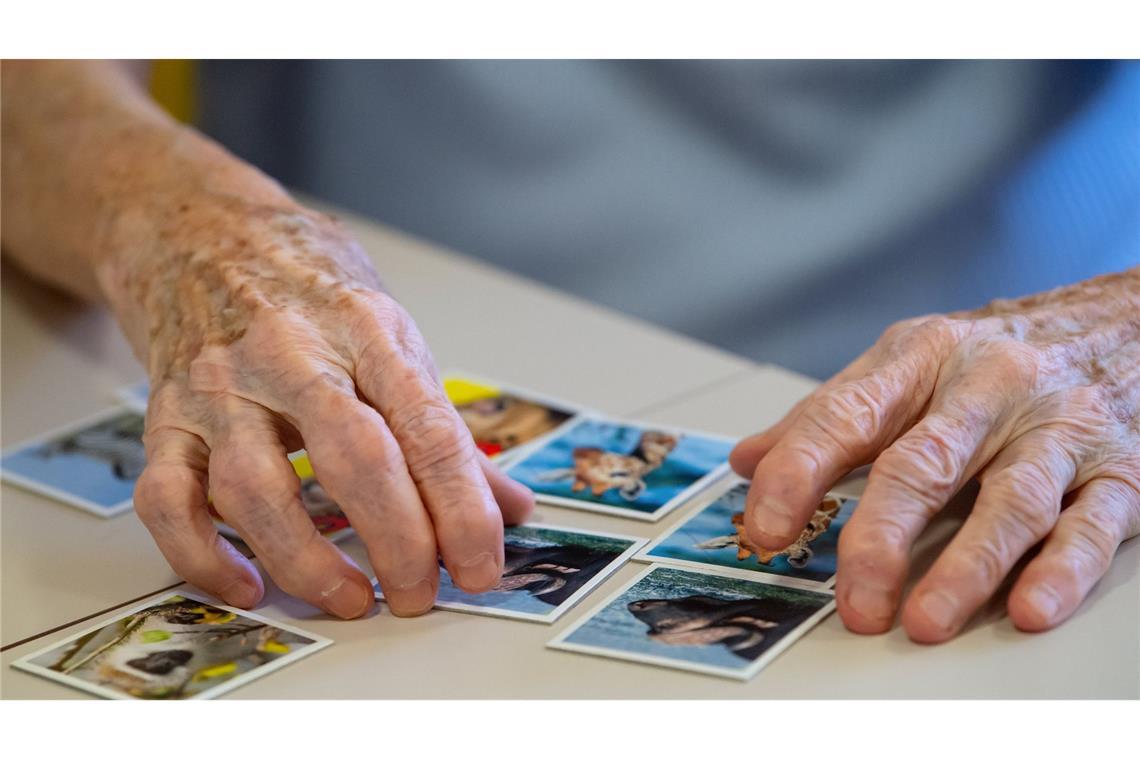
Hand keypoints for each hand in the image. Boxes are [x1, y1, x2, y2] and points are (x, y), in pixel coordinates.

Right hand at [118, 193, 533, 617]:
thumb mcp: (390, 334)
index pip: (428, 429)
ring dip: (307, 560)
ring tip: (353, 599)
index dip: (462, 508)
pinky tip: (249, 585)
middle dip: (398, 540)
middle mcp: (290, 356)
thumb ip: (444, 426)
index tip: (481, 566)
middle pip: (354, 459)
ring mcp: (220, 388)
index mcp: (365, 330)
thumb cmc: (307, 287)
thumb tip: (509, 506)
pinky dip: (203, 556)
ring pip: (255, 489)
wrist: (197, 232)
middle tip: (421, 595)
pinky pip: (168, 500)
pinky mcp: (165, 417)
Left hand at [730, 268, 1139, 641]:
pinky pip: (1091, 523)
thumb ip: (827, 416)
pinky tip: (1028, 608)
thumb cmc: (995, 355)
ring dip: (967, 567)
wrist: (1123, 320)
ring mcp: (1057, 428)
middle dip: (881, 536)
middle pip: (924, 464)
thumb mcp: (905, 363)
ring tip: (925, 620)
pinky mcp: (1120, 469)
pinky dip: (1060, 570)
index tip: (763, 526)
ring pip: (1009, 501)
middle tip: (853, 598)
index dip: (798, 471)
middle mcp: (989, 387)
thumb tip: (747, 461)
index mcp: (921, 358)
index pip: (846, 415)